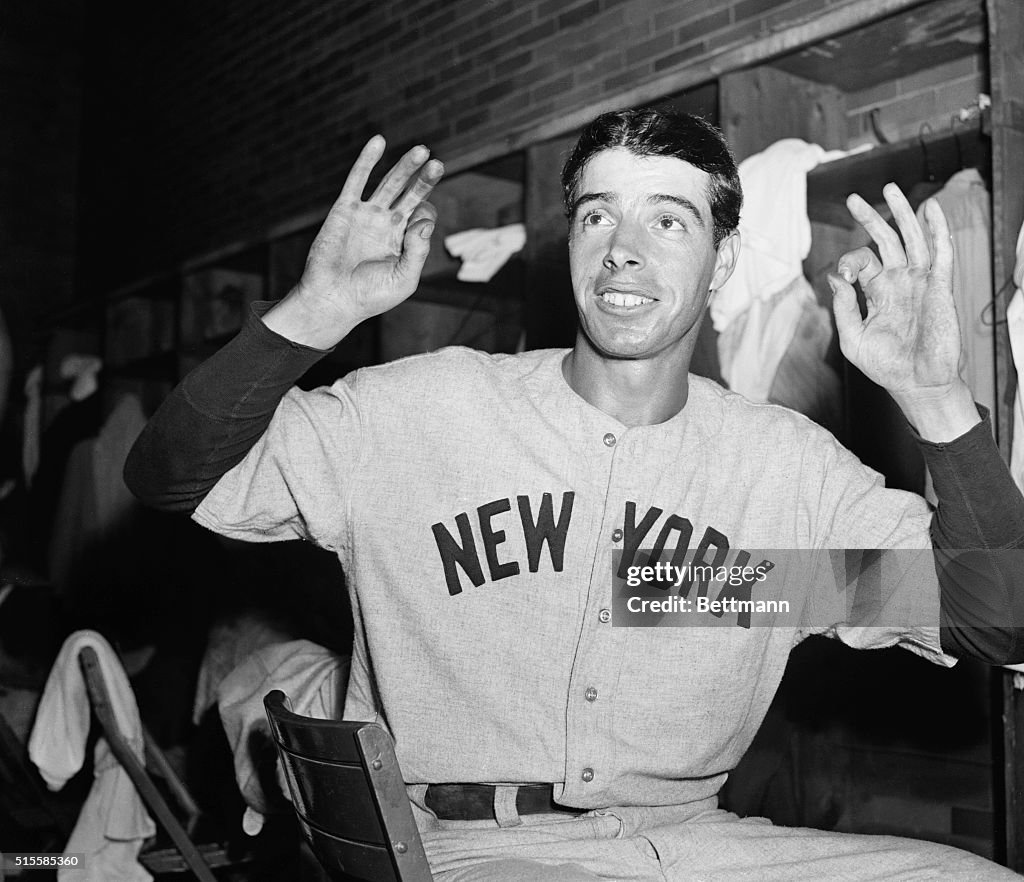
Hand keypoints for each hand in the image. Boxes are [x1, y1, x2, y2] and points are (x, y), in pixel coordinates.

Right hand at [264, 136, 443, 348]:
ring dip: (405, 167)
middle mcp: (387, 224)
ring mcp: (367, 215)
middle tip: (438, 165)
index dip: (426, 215)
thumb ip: (418, 252)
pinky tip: (379, 141)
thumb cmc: (370, 296)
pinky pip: (357, 180)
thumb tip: (422, 220)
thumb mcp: (404, 279)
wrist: (333, 299)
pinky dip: (367, 160)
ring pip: (389, 183)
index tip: (416, 228)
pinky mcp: (345, 210)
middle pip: (411, 194)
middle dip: (425, 180)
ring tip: (422, 150)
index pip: (422, 216)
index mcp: (403, 241)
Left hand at [831, 183, 977, 439]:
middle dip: (871, 218)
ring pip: (912, 239)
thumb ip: (842, 308)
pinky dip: (937, 229)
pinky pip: (940, 253)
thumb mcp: (853, 339)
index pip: (862, 263)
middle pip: (886, 241)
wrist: (917, 384)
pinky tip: (930, 208)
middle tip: (853, 198)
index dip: (849, 261)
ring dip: (902, 213)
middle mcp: (899, 283)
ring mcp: (920, 283)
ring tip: (889, 188)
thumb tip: (834, 278)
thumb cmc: (885, 366)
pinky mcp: (939, 288)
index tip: (843, 276)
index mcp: (878, 294)